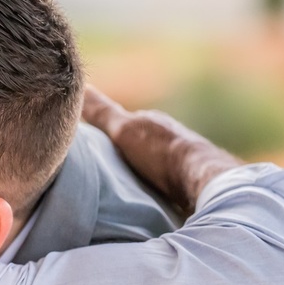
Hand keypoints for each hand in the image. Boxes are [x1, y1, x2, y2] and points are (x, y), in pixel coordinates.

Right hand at [82, 86, 240, 216]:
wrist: (203, 182)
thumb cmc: (162, 153)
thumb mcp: (123, 130)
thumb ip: (102, 113)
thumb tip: (80, 87)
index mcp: (152, 123)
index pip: (124, 123)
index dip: (107, 132)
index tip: (90, 143)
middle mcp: (169, 137)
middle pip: (140, 145)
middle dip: (124, 154)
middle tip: (102, 168)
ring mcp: (181, 160)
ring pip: (152, 164)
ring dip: (139, 173)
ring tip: (121, 188)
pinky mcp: (189, 183)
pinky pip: (164, 182)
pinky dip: (153, 187)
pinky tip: (145, 198)